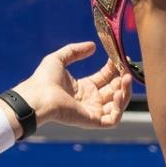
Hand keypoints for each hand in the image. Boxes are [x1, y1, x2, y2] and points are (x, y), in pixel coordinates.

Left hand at [6, 42, 132, 133]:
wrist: (37, 96)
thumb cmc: (44, 79)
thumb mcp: (59, 59)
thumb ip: (75, 51)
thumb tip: (92, 45)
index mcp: (83, 88)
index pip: (105, 77)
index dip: (114, 68)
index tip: (120, 57)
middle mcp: (90, 100)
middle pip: (114, 89)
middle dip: (123, 78)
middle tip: (127, 67)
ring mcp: (92, 111)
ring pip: (118, 104)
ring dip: (126, 92)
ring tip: (126, 78)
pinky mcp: (93, 121)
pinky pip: (113, 118)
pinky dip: (120, 107)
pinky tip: (118, 93)